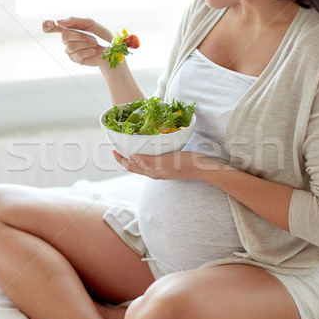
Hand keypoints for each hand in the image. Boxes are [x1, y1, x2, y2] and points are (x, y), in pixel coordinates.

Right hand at [42, 17, 112, 66]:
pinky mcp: (75, 59)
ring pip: (70, 46)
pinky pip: (77, 54)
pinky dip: (88, 51)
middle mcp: (67, 40)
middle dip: (80, 36)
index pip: (51, 27)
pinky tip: (93, 51)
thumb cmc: (100, 35)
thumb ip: (74, 21)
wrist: (111, 49)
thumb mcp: (89, 23)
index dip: (47, 25)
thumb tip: (59, 22)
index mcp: (68, 29)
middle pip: (64, 36)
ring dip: (86, 43)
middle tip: (92, 37)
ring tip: (94, 43)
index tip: (50, 23)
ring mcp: (70, 50)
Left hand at [112, 150, 227, 180]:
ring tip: (131, 145)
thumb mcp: (166, 161)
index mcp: (153, 173)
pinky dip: (146, 154)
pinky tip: (150, 147)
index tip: (113, 150)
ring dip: (135, 156)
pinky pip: (153, 161)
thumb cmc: (186, 164)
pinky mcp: (170, 165)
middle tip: (119, 146)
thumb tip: (131, 158)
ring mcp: (164, 170)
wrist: (205, 169)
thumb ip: (149, 161)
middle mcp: (156, 173)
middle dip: (125, 158)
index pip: (131, 167)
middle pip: (136, 166)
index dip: (120, 160)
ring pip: (144, 164)